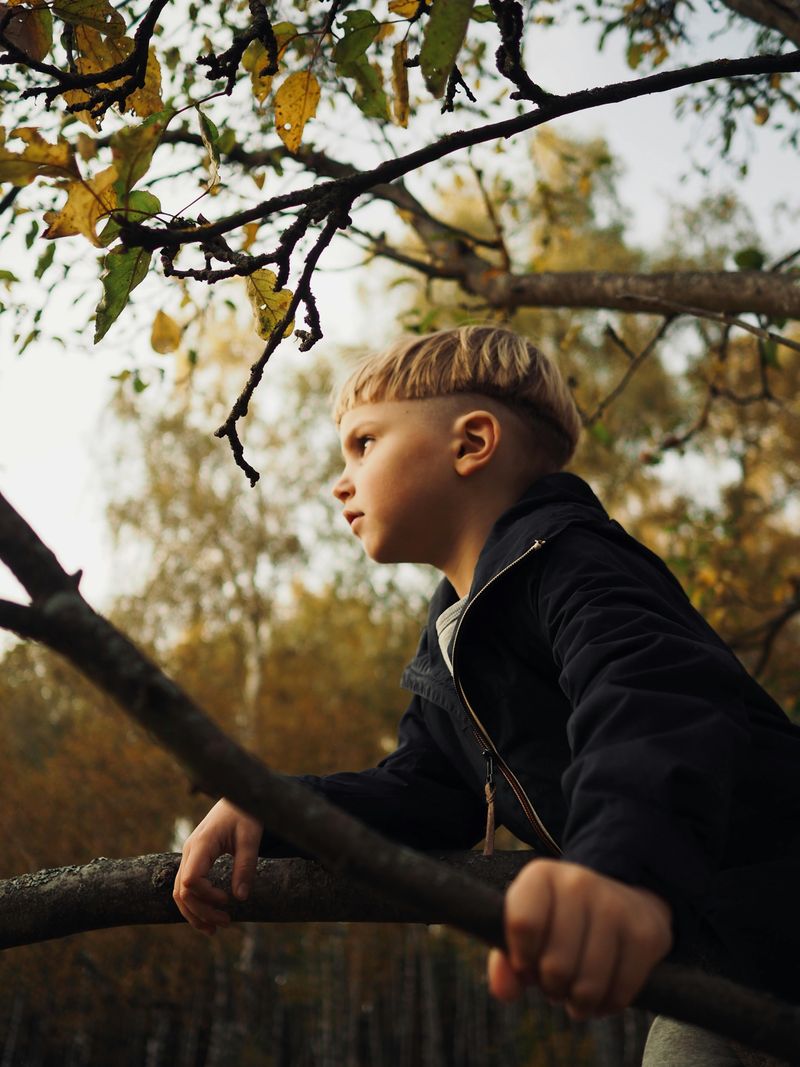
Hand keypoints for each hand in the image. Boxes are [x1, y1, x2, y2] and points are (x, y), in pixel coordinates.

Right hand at [173, 798, 262, 934]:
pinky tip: (208, 915)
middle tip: (226, 923)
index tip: (228, 900)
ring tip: (213, 929)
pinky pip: (186, 885)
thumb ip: (245, 866)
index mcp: (201, 844)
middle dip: (201, 912)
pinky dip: (194, 903)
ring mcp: (189, 855)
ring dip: (194, 913)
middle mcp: (189, 851)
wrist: (238, 796)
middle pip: (182, 891)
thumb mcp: (251, 837)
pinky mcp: (194, 858)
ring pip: (179, 892)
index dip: (207, 896)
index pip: (190, 880)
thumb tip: (240, 898)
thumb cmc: (245, 813)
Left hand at [487, 860, 671, 1019]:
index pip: (523, 924)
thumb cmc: (559, 923)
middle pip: (556, 964)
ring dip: (579, 1002)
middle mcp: (578, 882)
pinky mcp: (645, 933)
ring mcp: (615, 905)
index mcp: (541, 876)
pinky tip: (602, 994)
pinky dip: (607, 1006)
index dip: (521, 958)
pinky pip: (620, 993)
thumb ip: (505, 961)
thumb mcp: (526, 931)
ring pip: (588, 984)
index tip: (526, 963)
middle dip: (552, 987)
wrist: (620, 902)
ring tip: (576, 991)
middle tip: (555, 982)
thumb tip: (505, 990)